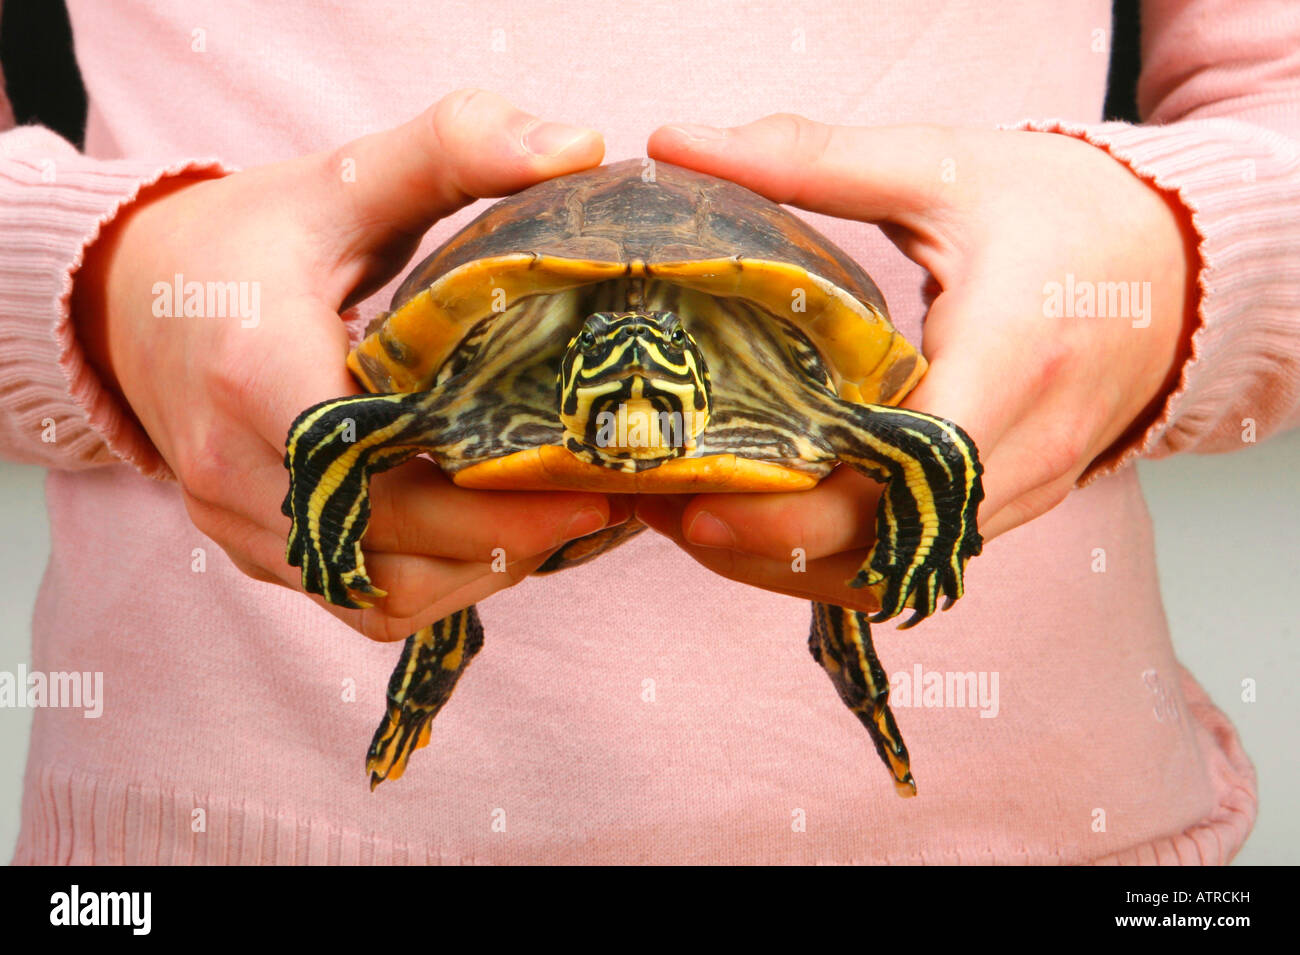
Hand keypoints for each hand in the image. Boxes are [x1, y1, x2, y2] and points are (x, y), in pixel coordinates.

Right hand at [72, 89, 619, 639]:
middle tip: (605, 501)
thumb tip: (578, 145)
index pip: (379, 458)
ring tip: (560, 522)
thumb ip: (456, 146)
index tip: (586, 473)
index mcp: (259, 370)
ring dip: (478, 569)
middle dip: (511, 533)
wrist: (134, 298)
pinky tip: (495, 543)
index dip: (489, 486)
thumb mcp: (348, 177)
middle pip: (393, 541)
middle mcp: (235, 465)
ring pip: (380, 593)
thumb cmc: (251, 238)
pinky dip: (435, 585)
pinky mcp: (255, 550)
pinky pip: (356, 599)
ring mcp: (239, 519)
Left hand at [636, 116, 1196, 612]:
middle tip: (667, 511)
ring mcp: (1025, 489)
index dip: (807, 503)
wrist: (1174, 261)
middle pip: (892, 544)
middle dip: (770, 546)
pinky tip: (764, 524)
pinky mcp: (1009, 503)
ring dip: (793, 565)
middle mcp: (1029, 446)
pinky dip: (836, 558)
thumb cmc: (1065, 208)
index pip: (908, 471)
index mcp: (1019, 358)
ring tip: (694, 523)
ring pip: (900, 572)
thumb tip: (681, 144)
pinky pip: (916, 561)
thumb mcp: (942, 168)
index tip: (704, 498)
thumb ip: (811, 159)